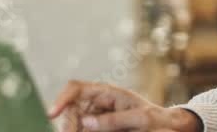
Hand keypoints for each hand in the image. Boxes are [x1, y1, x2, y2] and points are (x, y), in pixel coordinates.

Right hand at [48, 80, 202, 131]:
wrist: (165, 128)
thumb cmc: (155, 119)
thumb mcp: (140, 119)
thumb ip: (114, 120)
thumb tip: (86, 122)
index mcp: (107, 92)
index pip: (76, 88)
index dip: (61, 98)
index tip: (52, 114)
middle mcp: (97, 102)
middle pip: (70, 110)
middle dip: (69, 125)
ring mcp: (94, 117)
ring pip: (72, 124)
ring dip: (73, 130)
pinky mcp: (95, 129)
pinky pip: (81, 130)